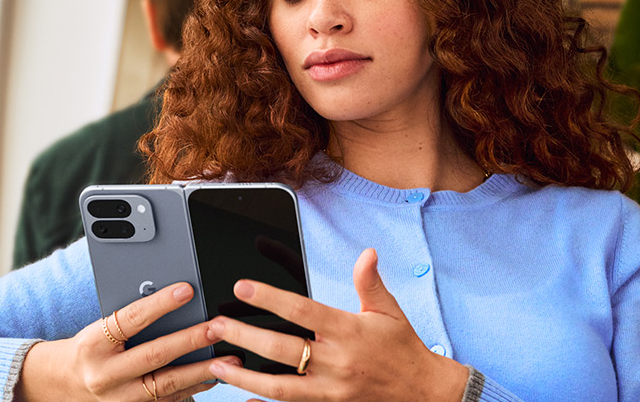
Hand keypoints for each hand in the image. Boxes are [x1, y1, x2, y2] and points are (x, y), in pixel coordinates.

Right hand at [15, 282, 240, 400]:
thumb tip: (173, 297)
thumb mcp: (100, 327)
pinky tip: (215, 377)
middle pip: (155, 356)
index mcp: (94, 345)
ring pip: (168, 386)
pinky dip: (194, 388)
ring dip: (202, 371)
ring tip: (230, 360)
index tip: (187, 290)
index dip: (160, 304)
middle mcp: (106, 375)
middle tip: (218, 328)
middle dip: (191, 340)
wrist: (61, 385)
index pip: (131, 319)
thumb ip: (131, 317)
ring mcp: (120, 400)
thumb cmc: (89, 348)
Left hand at [206, 249, 468, 401]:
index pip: (302, 311)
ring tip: (216, 365)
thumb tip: (366, 253)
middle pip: (282, 350)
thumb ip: (370, 282)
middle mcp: (338, 361)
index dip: (270, 298)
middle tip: (215, 326)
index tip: (243, 287)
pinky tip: (243, 395)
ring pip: (280, 387)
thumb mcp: (389, 311)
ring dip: (245, 377)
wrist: (424, 394)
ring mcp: (332, 390)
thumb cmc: (403, 349)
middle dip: (244, 337)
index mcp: (349, 331)